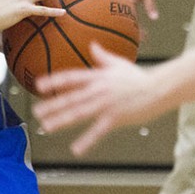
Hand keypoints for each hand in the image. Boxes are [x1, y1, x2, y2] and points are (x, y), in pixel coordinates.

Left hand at [34, 43, 160, 155]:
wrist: (158, 88)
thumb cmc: (139, 76)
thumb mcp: (119, 63)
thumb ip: (103, 56)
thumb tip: (92, 44)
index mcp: (98, 77)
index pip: (71, 78)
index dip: (54, 81)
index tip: (38, 85)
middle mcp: (98, 90)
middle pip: (71, 98)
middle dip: (52, 105)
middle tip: (36, 112)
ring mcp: (106, 104)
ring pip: (79, 113)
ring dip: (61, 120)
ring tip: (47, 127)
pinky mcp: (116, 118)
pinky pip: (98, 131)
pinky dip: (86, 140)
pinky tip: (75, 149)